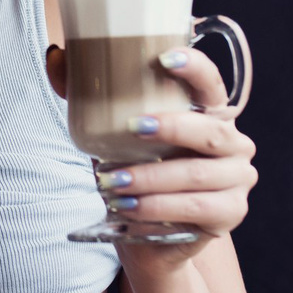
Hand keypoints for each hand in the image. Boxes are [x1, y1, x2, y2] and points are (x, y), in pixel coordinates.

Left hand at [45, 45, 257, 261]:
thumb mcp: (113, 135)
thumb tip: (55, 57)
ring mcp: (237, 179)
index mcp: (210, 114)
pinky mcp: (230, 213)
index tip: (165, 58)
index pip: (211, 83)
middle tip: (132, 127)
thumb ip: (90, 97)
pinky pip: (194, 208)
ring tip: (112, 181)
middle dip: (171, 127)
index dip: (196, 67)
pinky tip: (130, 207)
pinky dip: (158, 207)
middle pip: (211, 131)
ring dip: (151, 177)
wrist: (151, 235)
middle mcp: (233, 143)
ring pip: (196, 175)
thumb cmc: (138, 172)